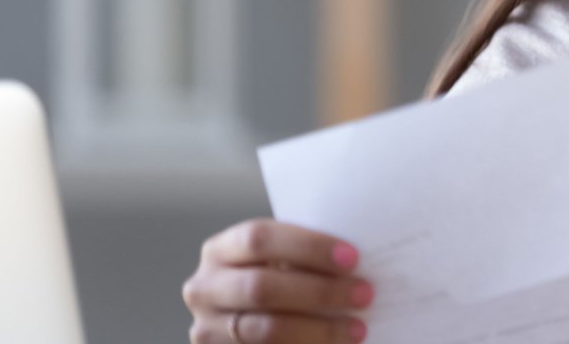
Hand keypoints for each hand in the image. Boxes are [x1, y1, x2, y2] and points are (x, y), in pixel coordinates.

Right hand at [183, 218, 370, 342]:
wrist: (250, 318)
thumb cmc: (275, 279)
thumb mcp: (279, 260)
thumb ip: (302, 257)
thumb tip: (357, 260)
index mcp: (220, 250)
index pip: (259, 238)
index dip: (308, 247)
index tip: (352, 258)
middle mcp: (204, 288)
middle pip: (262, 287)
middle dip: (319, 292)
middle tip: (364, 294)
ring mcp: (208, 329)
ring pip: (266, 330)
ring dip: (319, 330)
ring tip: (357, 328)